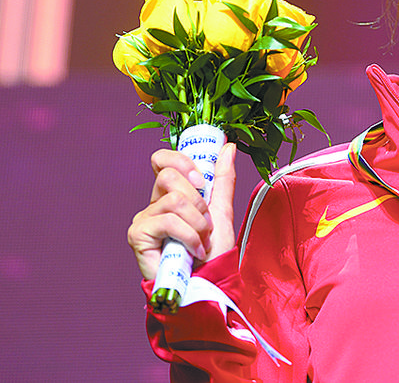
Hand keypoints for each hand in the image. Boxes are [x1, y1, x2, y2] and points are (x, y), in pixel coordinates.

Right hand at [127, 142, 236, 279]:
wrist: (206, 284)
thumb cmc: (212, 253)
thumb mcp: (222, 210)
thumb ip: (222, 179)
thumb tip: (227, 146)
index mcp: (171, 193)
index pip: (163, 160)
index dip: (181, 161)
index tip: (202, 180)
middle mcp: (154, 203)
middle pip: (169, 176)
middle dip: (198, 200)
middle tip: (206, 222)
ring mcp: (144, 219)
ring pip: (174, 199)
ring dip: (198, 222)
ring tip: (202, 240)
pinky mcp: (138, 235)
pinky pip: (168, 220)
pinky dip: (189, 235)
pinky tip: (194, 250)